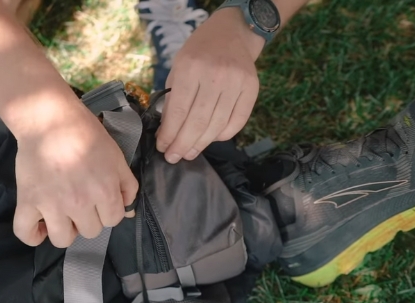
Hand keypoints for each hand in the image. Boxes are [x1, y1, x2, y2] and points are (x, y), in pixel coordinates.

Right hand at [13, 103, 138, 247]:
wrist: (51, 119)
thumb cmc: (87, 134)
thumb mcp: (117, 157)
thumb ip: (127, 186)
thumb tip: (127, 211)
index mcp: (104, 192)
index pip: (113, 220)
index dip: (107, 210)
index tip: (99, 199)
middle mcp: (80, 203)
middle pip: (90, 231)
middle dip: (88, 218)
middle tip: (79, 200)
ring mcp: (52, 205)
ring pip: (63, 240)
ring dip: (65, 230)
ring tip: (61, 214)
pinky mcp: (28, 201)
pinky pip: (25, 232)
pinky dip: (32, 235)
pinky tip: (40, 226)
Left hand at [157, 7, 265, 162]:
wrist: (231, 33)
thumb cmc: (199, 53)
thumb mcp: (178, 68)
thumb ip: (172, 99)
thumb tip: (168, 132)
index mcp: (190, 68)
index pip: (178, 111)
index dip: (169, 134)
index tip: (162, 147)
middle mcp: (215, 76)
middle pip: (198, 123)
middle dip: (183, 145)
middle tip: (173, 157)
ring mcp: (236, 82)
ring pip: (217, 126)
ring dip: (200, 144)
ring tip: (189, 153)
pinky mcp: (252, 89)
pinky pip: (237, 122)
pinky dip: (222, 136)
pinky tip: (210, 139)